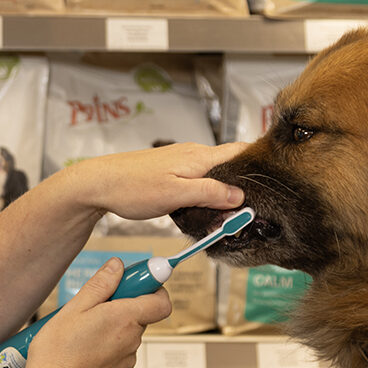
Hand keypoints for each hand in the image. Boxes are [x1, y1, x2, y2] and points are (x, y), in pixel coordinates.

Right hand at [20, 258, 170, 367]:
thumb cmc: (57, 352)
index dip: (153, 288)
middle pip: (140, 314)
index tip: (135, 282)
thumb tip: (117, 266)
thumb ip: (100, 285)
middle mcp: (132, 340)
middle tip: (93, 306)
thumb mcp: (74, 308)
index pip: (161, 301)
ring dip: (111, 327)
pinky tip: (82, 349)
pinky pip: (119, 351)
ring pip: (127, 333)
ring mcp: (127, 360)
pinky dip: (106, 346)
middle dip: (122, 305)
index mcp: (125, 319)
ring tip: (82, 331)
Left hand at [67, 142, 247, 220]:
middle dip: (241, 186)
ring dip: (222, 193)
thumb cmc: (132, 187)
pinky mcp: (171, 172)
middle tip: (248, 212)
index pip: (240, 151)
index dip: (258, 165)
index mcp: (199, 156)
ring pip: (213, 175)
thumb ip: (210, 194)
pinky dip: (205, 194)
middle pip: (229, 166)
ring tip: (228, 215)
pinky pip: (198, 181)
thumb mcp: (175, 194)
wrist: (98, 184)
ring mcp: (181, 162)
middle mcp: (193, 154)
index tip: (269, 186)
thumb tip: (240, 196)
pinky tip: (203, 209)